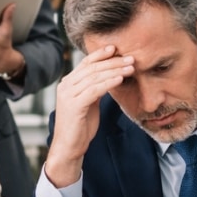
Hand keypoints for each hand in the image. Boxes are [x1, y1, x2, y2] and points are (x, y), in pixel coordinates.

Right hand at [45, 44, 133, 187]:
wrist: (69, 148)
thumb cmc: (81, 126)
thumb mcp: (89, 102)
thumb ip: (94, 89)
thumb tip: (110, 77)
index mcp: (68, 83)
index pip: (85, 63)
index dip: (100, 54)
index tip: (116, 48)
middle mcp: (66, 86)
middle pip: (92, 68)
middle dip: (113, 61)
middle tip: (130, 58)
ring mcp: (68, 95)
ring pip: (94, 77)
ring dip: (115, 71)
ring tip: (130, 67)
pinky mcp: (73, 105)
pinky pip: (94, 90)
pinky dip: (108, 83)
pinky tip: (120, 79)